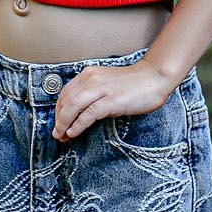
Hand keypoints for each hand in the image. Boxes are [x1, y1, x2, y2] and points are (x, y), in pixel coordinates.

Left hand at [52, 60, 173, 141]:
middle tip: (57, 134)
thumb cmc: (132, 83)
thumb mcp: (105, 84)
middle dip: (58, 119)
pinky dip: (78, 125)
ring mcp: (101, 89)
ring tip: (62, 136)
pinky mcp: (111, 101)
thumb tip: (77, 113)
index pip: (65, 93)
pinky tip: (73, 133)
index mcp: (88, 75)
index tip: (58, 124)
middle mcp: (91, 79)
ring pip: (73, 106)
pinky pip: (88, 114)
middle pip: (65, 100)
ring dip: (63, 123)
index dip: (58, 110)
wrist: (154, 77)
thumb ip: (91, 94)